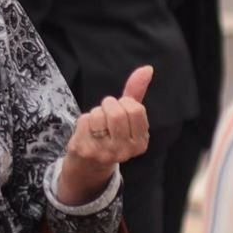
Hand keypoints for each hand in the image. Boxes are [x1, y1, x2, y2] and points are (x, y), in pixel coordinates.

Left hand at [56, 66, 153, 205]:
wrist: (89, 163)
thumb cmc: (110, 134)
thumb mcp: (127, 115)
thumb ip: (136, 92)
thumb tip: (147, 69)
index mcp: (141, 143)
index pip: (136, 109)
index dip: (124, 103)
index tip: (121, 111)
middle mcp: (125, 151)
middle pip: (118, 113)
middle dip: (109, 105)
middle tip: (106, 113)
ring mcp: (105, 153)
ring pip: (100, 115)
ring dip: (96, 112)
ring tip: (97, 123)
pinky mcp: (86, 151)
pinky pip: (85, 120)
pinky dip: (84, 119)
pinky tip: (87, 131)